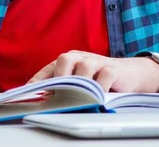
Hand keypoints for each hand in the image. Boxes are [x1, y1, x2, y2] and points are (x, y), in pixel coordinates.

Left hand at [27, 50, 158, 92]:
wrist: (130, 73)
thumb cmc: (99, 77)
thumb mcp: (79, 79)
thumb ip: (63, 86)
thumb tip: (42, 100)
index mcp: (68, 59)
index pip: (48, 69)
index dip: (37, 82)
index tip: (27, 95)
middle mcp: (80, 57)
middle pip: (64, 61)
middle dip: (58, 79)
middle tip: (54, 96)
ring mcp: (96, 62)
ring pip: (82, 69)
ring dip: (78, 86)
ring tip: (75, 99)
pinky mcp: (112, 70)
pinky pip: (102, 78)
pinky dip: (97, 89)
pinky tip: (96, 99)